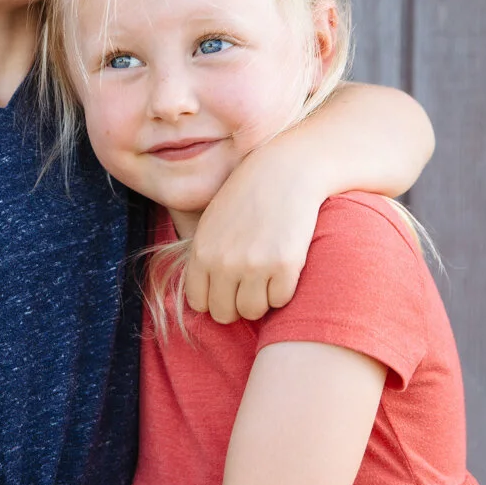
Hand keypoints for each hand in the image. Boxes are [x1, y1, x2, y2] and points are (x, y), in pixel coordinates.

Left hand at [185, 145, 321, 320]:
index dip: (214, 299)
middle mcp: (223, 262)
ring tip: (267, 273)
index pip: (199, 303)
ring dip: (261, 299)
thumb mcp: (212, 222)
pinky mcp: (285, 264)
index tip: (228, 287)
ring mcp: (254, 265)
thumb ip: (205, 258)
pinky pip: (280, 300)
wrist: (286, 170)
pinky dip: (283, 289)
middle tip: (250, 282)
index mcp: (201, 252)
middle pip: (225, 313)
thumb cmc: (249, 196)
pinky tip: (284, 265)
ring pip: (253, 311)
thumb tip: (206, 299)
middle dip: (237, 303)